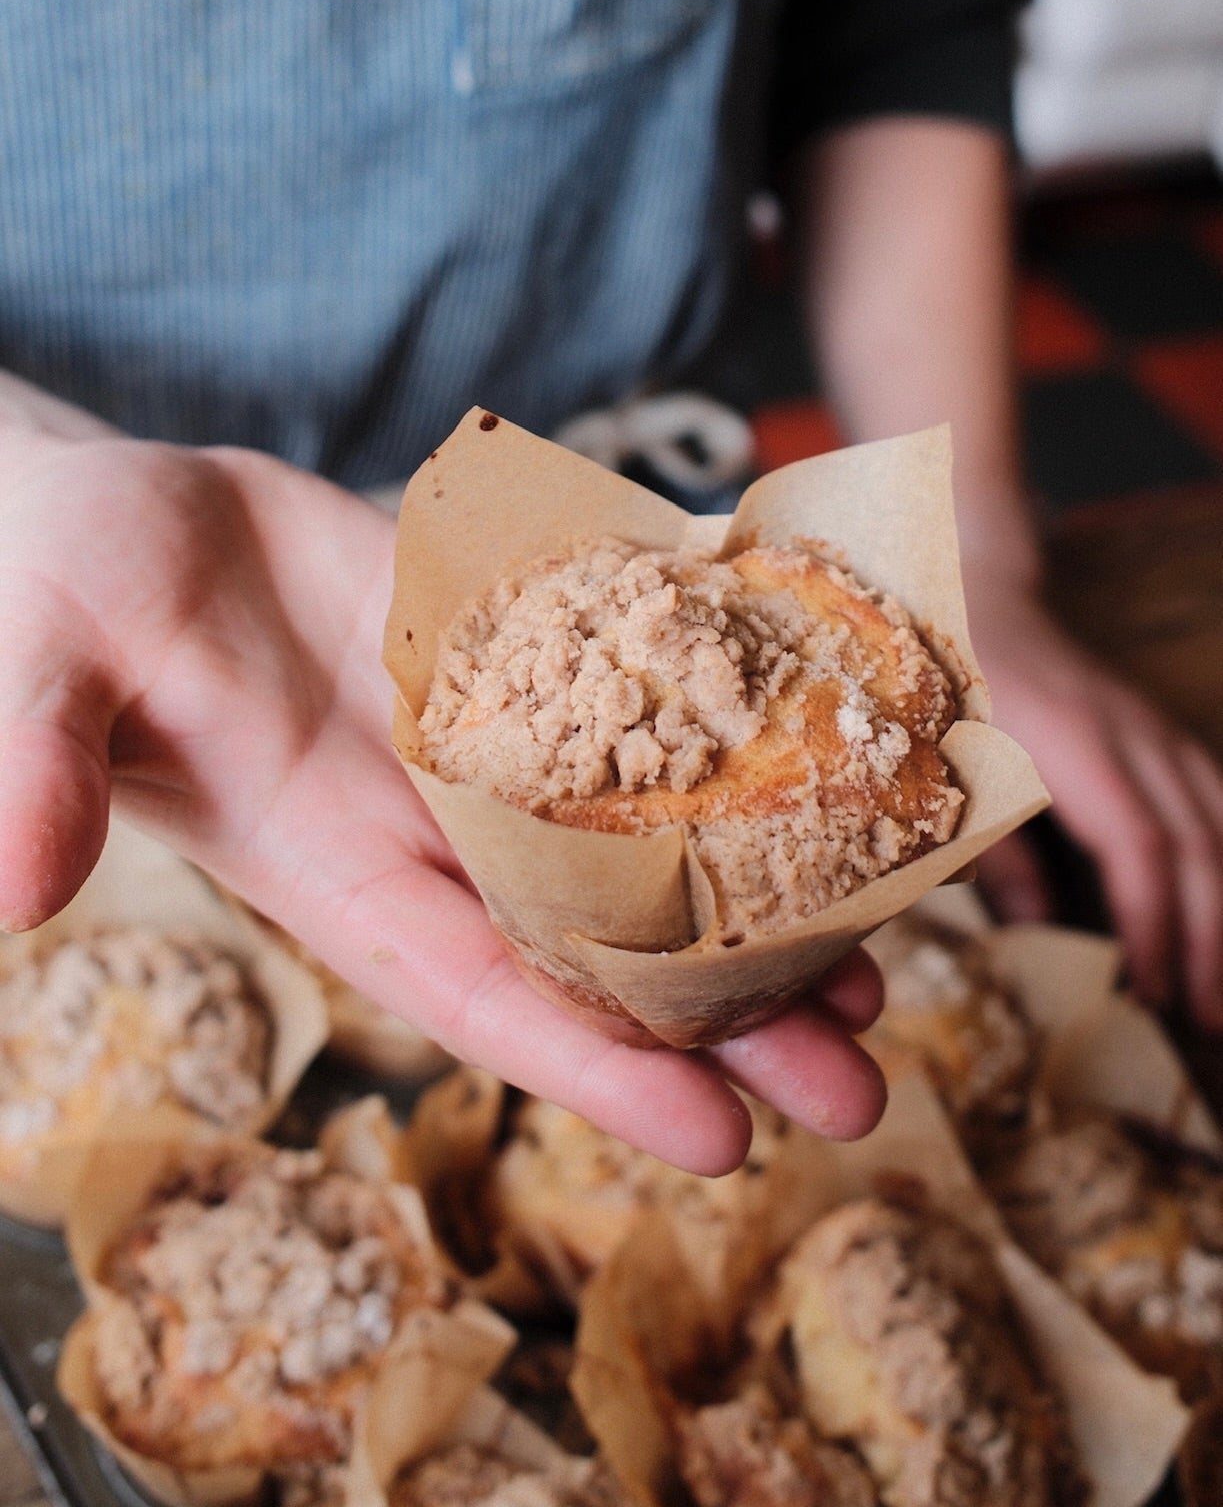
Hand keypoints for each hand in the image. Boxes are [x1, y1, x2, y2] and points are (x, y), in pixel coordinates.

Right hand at [0, 416, 884, 1170]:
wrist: (124, 518)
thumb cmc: (61, 593)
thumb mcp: (42, 671)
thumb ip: (39, 768)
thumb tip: (15, 891)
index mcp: (327, 865)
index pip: (472, 990)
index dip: (590, 1067)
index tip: (718, 1139)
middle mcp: (425, 825)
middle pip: (593, 940)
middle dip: (720, 1020)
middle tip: (859, 1088)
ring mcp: (480, 741)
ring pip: (637, 837)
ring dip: (752, 901)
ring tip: (882, 962)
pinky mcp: (513, 649)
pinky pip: (633, 698)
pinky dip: (725, 741)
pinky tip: (819, 770)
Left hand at [965, 566, 1222, 1025]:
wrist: (982, 597)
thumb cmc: (952, 684)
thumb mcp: (946, 760)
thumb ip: (988, 838)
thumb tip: (1035, 923)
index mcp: (1074, 739)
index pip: (1138, 842)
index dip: (1152, 920)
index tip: (1149, 990)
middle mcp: (1136, 734)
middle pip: (1198, 843)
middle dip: (1211, 939)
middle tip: (1208, 1022)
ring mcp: (1160, 734)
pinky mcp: (1167, 742)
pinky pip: (1221, 806)